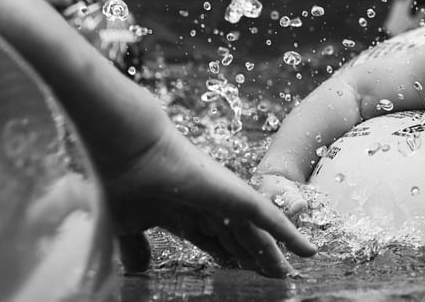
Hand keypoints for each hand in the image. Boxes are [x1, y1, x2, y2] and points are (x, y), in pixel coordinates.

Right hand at [101, 126, 315, 277]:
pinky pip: (271, 219)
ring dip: (274, 256)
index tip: (240, 274)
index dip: (229, 259)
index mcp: (183, 214)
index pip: (214, 242)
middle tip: (274, 278)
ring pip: (257, 235)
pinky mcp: (235, 196)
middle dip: (255, 260)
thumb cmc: (117, 181)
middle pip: (240, 240)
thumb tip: (138, 269)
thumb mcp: (124, 226)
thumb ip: (135, 247)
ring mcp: (223, 200)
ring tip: (290, 273)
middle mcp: (207, 206)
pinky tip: (308, 250)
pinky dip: (290, 236)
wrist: (123, 147)